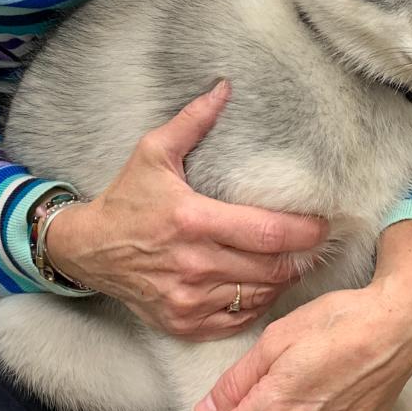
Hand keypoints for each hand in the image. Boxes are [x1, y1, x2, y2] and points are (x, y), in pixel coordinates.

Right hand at [43, 80, 327, 336]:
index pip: (266, 233)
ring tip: (293, 262)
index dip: (303, 232)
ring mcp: (188, 299)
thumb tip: (224, 88)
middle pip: (271, 269)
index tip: (323, 224)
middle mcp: (193, 264)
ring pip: (258, 296)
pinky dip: (256, 304)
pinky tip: (261, 285)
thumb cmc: (126, 198)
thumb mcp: (153, 152)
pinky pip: (237, 320)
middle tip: (315, 244)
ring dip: (281, 281)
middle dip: (300, 257)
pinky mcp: (183, 323)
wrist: (88, 250)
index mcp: (193, 220)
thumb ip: (192, 121)